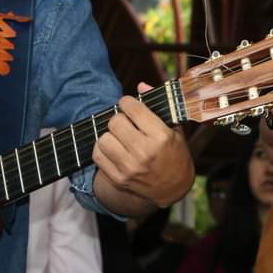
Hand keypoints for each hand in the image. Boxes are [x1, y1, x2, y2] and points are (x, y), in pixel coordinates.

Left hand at [92, 82, 194, 208]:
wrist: (173, 188)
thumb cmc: (175, 154)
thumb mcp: (174, 129)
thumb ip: (157, 105)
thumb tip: (140, 84)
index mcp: (160, 137)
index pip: (133, 108)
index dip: (128, 102)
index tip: (129, 105)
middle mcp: (144, 152)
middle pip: (115, 122)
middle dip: (119, 118)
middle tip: (125, 123)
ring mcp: (130, 168)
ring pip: (103, 139)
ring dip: (109, 135)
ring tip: (119, 137)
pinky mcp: (118, 179)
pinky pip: (97, 156)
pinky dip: (102, 149)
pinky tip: (113, 148)